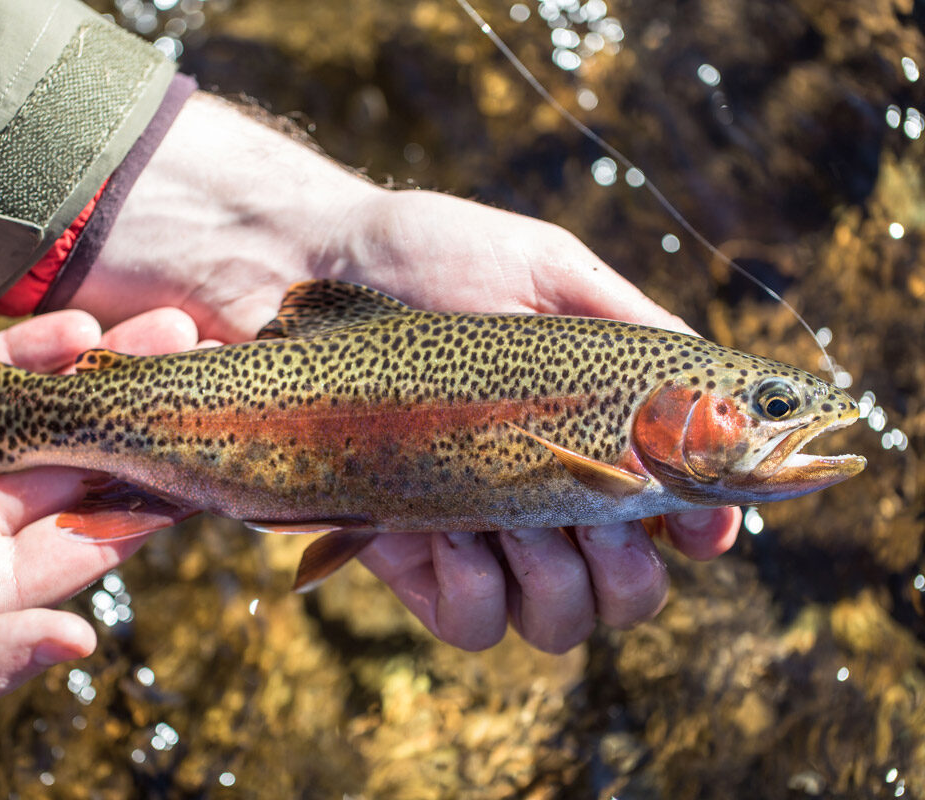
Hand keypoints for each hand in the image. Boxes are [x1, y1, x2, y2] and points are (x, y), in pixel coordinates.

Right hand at [0, 307, 201, 725]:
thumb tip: (80, 645)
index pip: (96, 536)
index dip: (158, 501)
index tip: (220, 464)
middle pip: (84, 461)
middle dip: (150, 420)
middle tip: (222, 378)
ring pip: (40, 409)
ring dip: (105, 374)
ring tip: (176, 334)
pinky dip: (20, 354)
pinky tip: (79, 329)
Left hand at [74, 92, 740, 652]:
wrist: (301, 270)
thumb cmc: (424, 258)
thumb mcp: (551, 276)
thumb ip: (643, 339)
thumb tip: (731, 418)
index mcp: (586, 434)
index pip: (674, 515)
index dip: (702, 529)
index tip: (698, 523)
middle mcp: (540, 495)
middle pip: (629, 594)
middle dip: (627, 564)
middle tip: (587, 505)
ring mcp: (476, 535)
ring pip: (560, 623)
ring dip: (555, 577)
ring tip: (509, 510)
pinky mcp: (408, 560)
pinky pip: (470, 623)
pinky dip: (476, 588)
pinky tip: (451, 532)